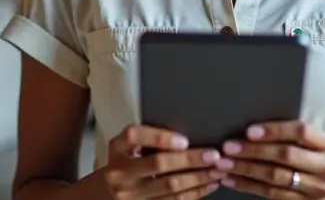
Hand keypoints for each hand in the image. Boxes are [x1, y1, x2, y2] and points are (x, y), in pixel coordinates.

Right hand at [102, 124, 224, 199]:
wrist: (107, 192)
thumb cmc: (126, 162)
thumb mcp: (128, 146)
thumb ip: (149, 137)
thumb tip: (189, 131)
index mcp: (118, 147)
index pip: (135, 136)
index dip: (160, 137)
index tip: (185, 140)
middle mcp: (120, 172)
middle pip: (159, 164)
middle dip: (190, 159)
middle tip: (214, 155)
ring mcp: (130, 195)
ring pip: (170, 186)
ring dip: (198, 178)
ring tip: (217, 170)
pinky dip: (194, 193)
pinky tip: (208, 185)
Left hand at [216, 121, 324, 198]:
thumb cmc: (313, 157)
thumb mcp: (313, 143)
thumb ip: (291, 134)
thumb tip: (250, 126)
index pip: (301, 132)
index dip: (274, 130)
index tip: (249, 130)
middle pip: (286, 155)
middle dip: (254, 150)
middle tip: (228, 147)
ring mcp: (316, 189)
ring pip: (275, 177)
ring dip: (245, 169)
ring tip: (224, 163)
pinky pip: (269, 193)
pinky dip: (247, 185)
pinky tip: (230, 179)